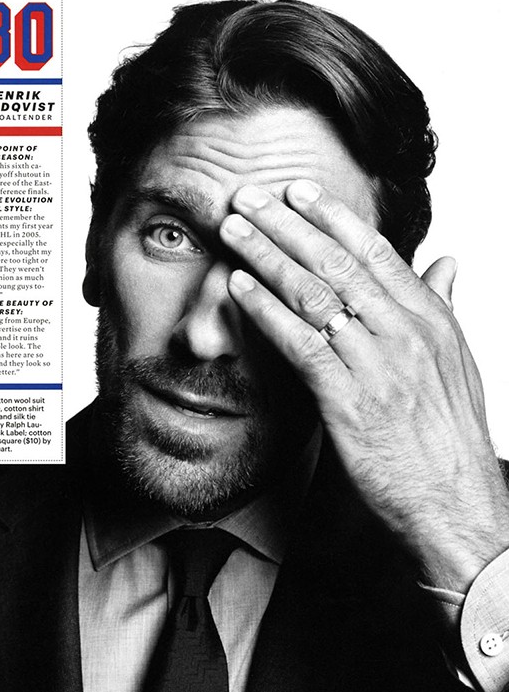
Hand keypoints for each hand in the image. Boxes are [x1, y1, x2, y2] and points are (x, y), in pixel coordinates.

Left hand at [221, 180, 508, 590]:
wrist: (453, 500)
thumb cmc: (448, 434)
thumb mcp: (457, 361)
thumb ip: (443, 305)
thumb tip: (447, 260)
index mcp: (429, 318)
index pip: (375, 252)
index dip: (332, 217)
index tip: (298, 192)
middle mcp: (404, 332)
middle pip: (337, 263)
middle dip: (288, 224)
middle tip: (250, 195)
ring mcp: (377, 364)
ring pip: (315, 294)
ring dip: (268, 257)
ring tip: (234, 229)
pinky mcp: (350, 400)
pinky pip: (302, 343)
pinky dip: (267, 311)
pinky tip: (239, 288)